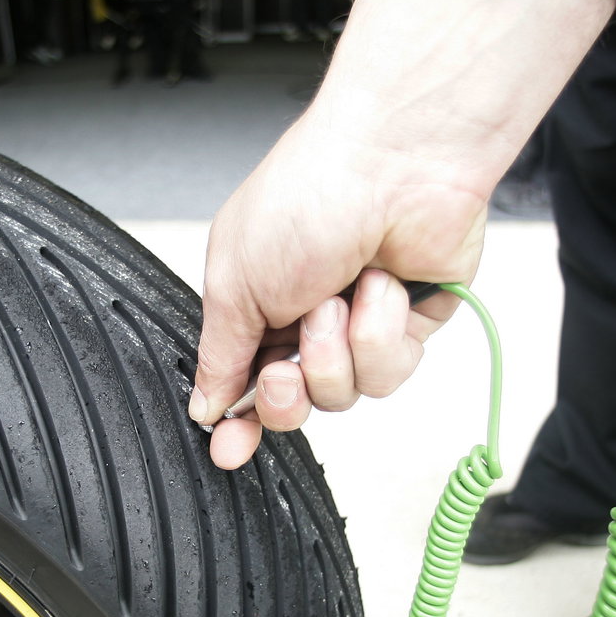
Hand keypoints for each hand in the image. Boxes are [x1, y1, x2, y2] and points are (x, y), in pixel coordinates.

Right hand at [187, 0, 614, 469]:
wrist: (394, 163)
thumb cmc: (307, 197)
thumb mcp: (234, 282)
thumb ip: (219, 355)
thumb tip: (204, 404)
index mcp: (255, 301)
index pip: (242, 382)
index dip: (237, 422)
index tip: (227, 453)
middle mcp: (307, 316)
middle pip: (296, 403)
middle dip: (288, 394)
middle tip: (286, 370)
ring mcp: (360, 322)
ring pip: (346, 393)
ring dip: (337, 349)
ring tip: (339, 296)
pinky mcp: (411, 324)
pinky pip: (391, 371)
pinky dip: (381, 332)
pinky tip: (381, 287)